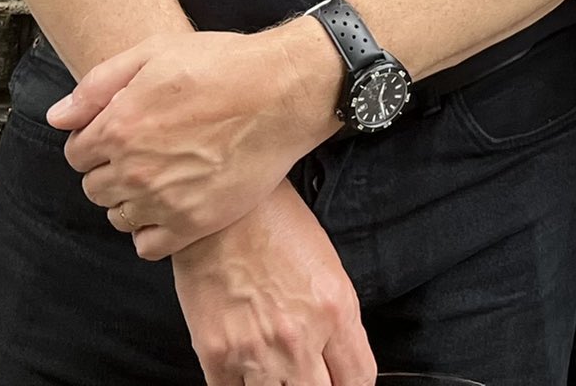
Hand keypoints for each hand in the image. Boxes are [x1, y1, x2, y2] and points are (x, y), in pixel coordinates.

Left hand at [50, 24, 336, 258]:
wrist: (281, 92)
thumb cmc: (221, 65)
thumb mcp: (154, 52)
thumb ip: (97, 85)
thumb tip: (57, 117)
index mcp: (119, 127)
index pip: (76, 155)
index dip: (95, 140)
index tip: (121, 129)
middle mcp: (134, 170)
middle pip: (94, 188)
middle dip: (111, 169)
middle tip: (145, 148)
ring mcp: (163, 201)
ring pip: (119, 216)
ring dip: (131, 198)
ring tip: (163, 173)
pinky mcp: (193, 223)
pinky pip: (148, 245)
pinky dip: (152, 229)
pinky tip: (171, 203)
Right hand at [173, 181, 376, 385]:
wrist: (220, 207)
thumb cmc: (274, 224)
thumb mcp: (326, 264)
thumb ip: (337, 319)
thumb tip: (338, 361)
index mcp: (334, 308)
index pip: (359, 379)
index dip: (351, 384)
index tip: (340, 379)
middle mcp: (299, 336)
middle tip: (308, 373)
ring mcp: (256, 351)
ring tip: (275, 369)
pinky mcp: (216, 355)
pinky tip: (246, 369)